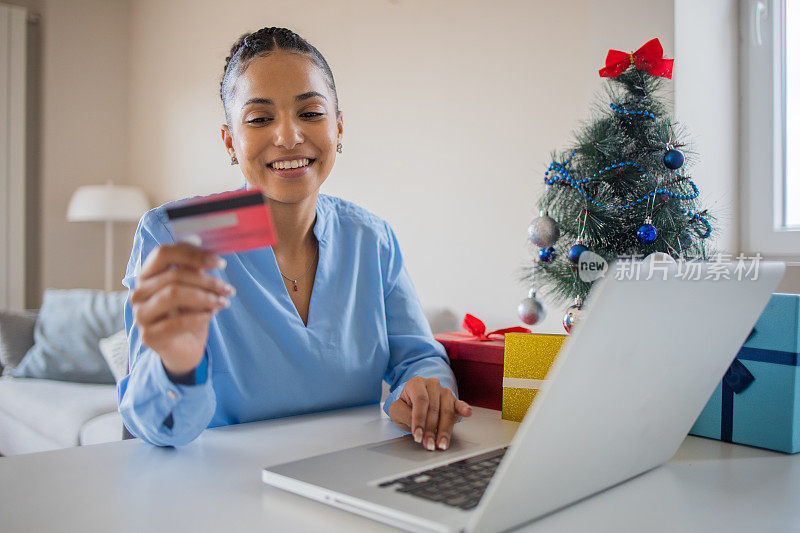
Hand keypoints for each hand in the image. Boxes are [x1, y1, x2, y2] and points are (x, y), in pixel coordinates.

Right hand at [130, 243, 233, 376]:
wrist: (184, 348)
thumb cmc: (189, 314)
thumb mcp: (193, 288)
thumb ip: (194, 269)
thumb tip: (204, 249)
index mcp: (147, 275)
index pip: (163, 253)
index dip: (193, 254)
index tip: (220, 263)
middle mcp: (139, 293)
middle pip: (174, 276)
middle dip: (207, 282)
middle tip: (228, 290)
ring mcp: (140, 315)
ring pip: (174, 294)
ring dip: (205, 297)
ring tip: (222, 303)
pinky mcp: (148, 336)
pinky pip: (177, 321)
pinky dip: (200, 317)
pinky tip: (210, 316)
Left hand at [387, 376, 471, 450]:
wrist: (412, 400)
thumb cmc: (404, 405)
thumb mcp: (396, 409)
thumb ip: (403, 414)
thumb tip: (416, 424)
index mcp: (416, 383)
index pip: (420, 401)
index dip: (419, 420)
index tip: (418, 436)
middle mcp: (432, 385)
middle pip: (434, 408)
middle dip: (431, 430)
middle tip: (428, 445)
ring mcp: (444, 392)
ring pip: (447, 411)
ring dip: (444, 430)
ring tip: (441, 444)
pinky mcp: (453, 400)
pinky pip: (459, 404)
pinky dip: (463, 409)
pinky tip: (467, 413)